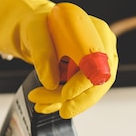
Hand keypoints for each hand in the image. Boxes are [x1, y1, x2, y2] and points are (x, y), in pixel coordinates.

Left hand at [0, 0, 116, 117]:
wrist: (37, 33)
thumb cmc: (40, 25)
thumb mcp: (34, 30)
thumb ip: (42, 52)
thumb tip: (50, 81)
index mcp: (95, 30)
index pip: (99, 61)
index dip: (85, 81)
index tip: (67, 94)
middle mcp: (102, 47)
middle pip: (100, 81)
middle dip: (79, 100)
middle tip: (61, 110)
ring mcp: (97, 64)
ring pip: (91, 92)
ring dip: (67, 103)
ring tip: (41, 103)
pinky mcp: (89, 77)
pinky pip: (81, 95)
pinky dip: (62, 103)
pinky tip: (45, 104)